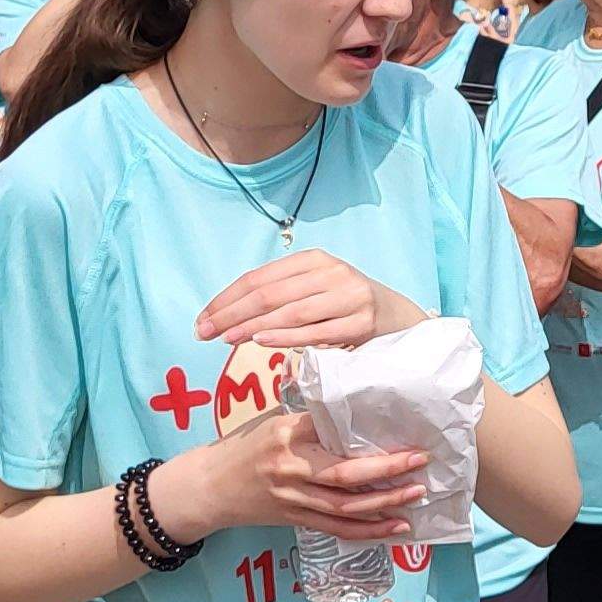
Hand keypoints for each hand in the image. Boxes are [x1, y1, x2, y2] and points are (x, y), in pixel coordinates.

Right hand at [162, 411, 431, 540]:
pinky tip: (395, 528)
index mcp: (286, 435)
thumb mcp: (272, 421)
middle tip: (419, 463)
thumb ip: (310, 417)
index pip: (331, 431)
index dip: (365, 435)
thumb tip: (355, 401)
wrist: (208, 488)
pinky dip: (368, 531)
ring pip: (345, 508)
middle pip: (345, 476)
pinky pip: (337, 529)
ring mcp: (292, 498)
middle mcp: (290, 468)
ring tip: (416, 496)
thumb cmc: (244, 448)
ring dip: (385, 505)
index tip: (399, 430)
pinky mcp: (294, 520)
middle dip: (387, 471)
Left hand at [196, 249, 412, 349]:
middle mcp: (330, 272)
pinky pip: (315, 331)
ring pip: (290, 311)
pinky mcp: (360, 323)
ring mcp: (348, 297)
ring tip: (225, 339)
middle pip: (269, 293)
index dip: (226, 299)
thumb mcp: (315, 290)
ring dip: (252, 326)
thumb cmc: (346, 307)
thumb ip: (280, 297)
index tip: (202, 319)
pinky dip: (285, 336)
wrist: (400, 318)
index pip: (258, 278)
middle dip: (230, 314)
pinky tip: (261, 341)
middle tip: (203, 333)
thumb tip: (228, 316)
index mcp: (313, 260)